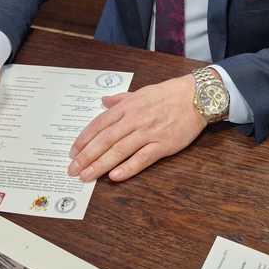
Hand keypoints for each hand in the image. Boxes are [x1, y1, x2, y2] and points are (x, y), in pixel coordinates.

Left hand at [68, 75, 206, 181]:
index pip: (99, 125)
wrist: (196, 97)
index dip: (84, 140)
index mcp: (127, 107)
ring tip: (86, 176)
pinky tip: (114, 176)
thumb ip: (120, 99)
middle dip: (86, 156)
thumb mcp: (141, 92)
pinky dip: (127, 168)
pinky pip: (142, 158)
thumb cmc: (168, 94)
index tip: (72, 153)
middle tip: (72, 170)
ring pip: (119, 150)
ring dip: (100, 165)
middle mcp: (134, 119)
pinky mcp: (163, 144)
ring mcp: (148, 132)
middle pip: (105, 140)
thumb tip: (103, 102)